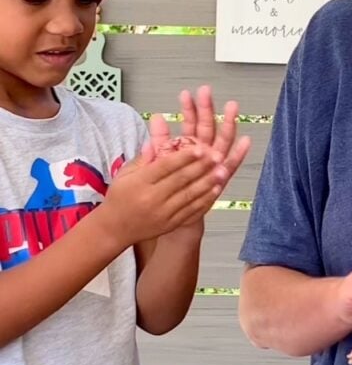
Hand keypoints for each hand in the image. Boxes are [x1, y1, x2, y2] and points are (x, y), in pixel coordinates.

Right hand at [99, 144, 227, 245]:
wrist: (116, 228)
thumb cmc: (120, 196)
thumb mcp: (125, 173)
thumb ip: (144, 156)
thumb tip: (156, 135)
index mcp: (140, 183)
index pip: (165, 167)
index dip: (184, 157)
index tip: (200, 147)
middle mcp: (152, 199)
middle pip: (180, 180)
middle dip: (201, 167)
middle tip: (218, 155)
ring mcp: (163, 213)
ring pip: (189, 196)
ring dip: (208, 182)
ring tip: (223, 170)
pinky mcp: (171, 224)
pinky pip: (191, 211)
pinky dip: (205, 200)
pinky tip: (216, 189)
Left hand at [149, 85, 250, 209]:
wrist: (175, 214)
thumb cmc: (166, 188)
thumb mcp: (158, 163)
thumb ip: (159, 142)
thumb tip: (156, 118)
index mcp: (188, 146)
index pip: (191, 122)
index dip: (190, 108)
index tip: (187, 93)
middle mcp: (203, 152)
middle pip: (208, 126)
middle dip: (208, 109)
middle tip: (207, 92)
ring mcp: (213, 164)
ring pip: (221, 140)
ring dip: (227, 123)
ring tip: (231, 107)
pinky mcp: (220, 177)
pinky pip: (230, 164)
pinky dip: (239, 153)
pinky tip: (245, 141)